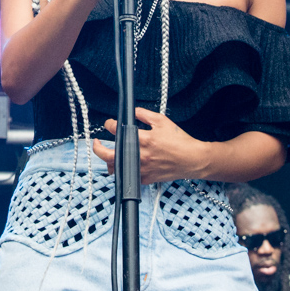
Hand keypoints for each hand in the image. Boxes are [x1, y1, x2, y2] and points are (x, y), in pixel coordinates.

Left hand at [92, 108, 206, 185]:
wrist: (192, 159)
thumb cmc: (180, 140)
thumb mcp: (162, 121)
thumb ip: (144, 114)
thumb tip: (131, 111)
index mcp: (144, 139)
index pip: (117, 131)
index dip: (109, 125)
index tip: (109, 123)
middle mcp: (141, 156)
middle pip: (109, 156)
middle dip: (98, 149)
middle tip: (96, 143)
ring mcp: (143, 169)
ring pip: (116, 169)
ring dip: (109, 162)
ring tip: (109, 155)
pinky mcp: (146, 179)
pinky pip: (129, 176)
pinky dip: (124, 170)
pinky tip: (124, 164)